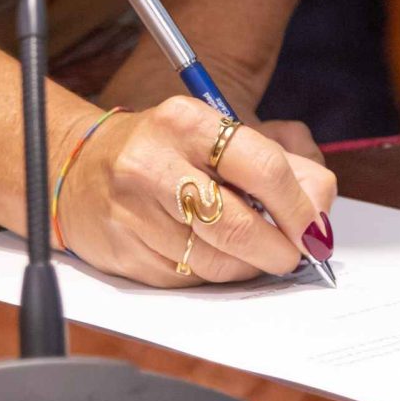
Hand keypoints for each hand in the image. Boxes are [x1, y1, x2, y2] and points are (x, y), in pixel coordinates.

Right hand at [55, 97, 335, 286]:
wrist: (79, 166)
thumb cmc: (166, 149)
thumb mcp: (220, 131)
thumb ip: (284, 157)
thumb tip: (321, 206)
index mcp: (186, 121)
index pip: (263, 166)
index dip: (299, 207)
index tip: (315, 230)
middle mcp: (154, 163)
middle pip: (240, 224)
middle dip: (280, 250)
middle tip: (293, 254)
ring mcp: (134, 211)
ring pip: (217, 261)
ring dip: (249, 266)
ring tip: (254, 252)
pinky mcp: (123, 252)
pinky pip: (189, 279)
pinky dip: (213, 275)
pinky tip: (212, 254)